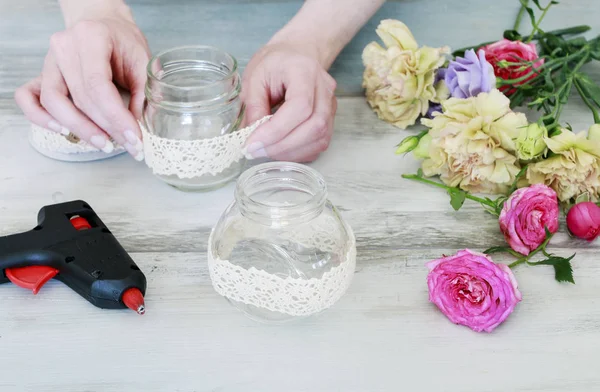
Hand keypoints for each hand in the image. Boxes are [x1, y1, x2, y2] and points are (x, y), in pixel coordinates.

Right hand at [14, 8, 149, 159]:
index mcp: (91, 38)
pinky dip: (40, 117)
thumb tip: (141, 125)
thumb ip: (144, 92)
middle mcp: (64, 47)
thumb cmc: (123, 42)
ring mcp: (48, 60)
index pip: (98, 85)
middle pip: (79, 97)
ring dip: (79, 128)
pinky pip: (28, 98)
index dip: (116, 117)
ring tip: (103, 143)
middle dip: (105, 128)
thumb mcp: (142, 61)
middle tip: (128, 146)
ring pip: (54, 102)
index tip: (133, 138)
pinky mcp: (42, 74)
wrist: (104, 26)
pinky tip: (64, 131)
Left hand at [241, 41, 336, 162]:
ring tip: (265, 152)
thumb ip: (253, 106)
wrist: (296, 55)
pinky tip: (280, 150)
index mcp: (305, 71)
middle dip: (282, 146)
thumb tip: (252, 136)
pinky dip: (299, 152)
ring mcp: (331, 105)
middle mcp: (324, 89)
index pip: (299, 107)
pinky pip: (319, 143)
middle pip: (314, 126)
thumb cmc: (275, 63)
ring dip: (290, 152)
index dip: (276, 130)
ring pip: (320, 138)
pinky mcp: (330, 120)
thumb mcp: (254, 77)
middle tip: (255, 152)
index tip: (252, 143)